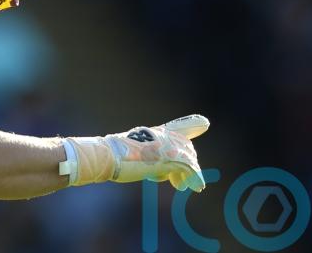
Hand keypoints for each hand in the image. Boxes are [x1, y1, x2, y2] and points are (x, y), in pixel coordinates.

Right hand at [60, 114, 209, 191]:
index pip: (177, 126)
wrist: (106, 156)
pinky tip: (195, 188)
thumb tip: (156, 169)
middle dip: (189, 163)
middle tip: (180, 183)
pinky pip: (189, 168)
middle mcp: (162, 136)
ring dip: (190, 174)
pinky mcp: (167, 157)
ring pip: (189, 158)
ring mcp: (165, 145)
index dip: (193, 124)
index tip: (205, 123)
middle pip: (186, 146)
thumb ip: (148, 156)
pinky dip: (194, 178)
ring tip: (184, 187)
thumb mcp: (133, 152)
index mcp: (153, 133)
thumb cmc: (113, 157)